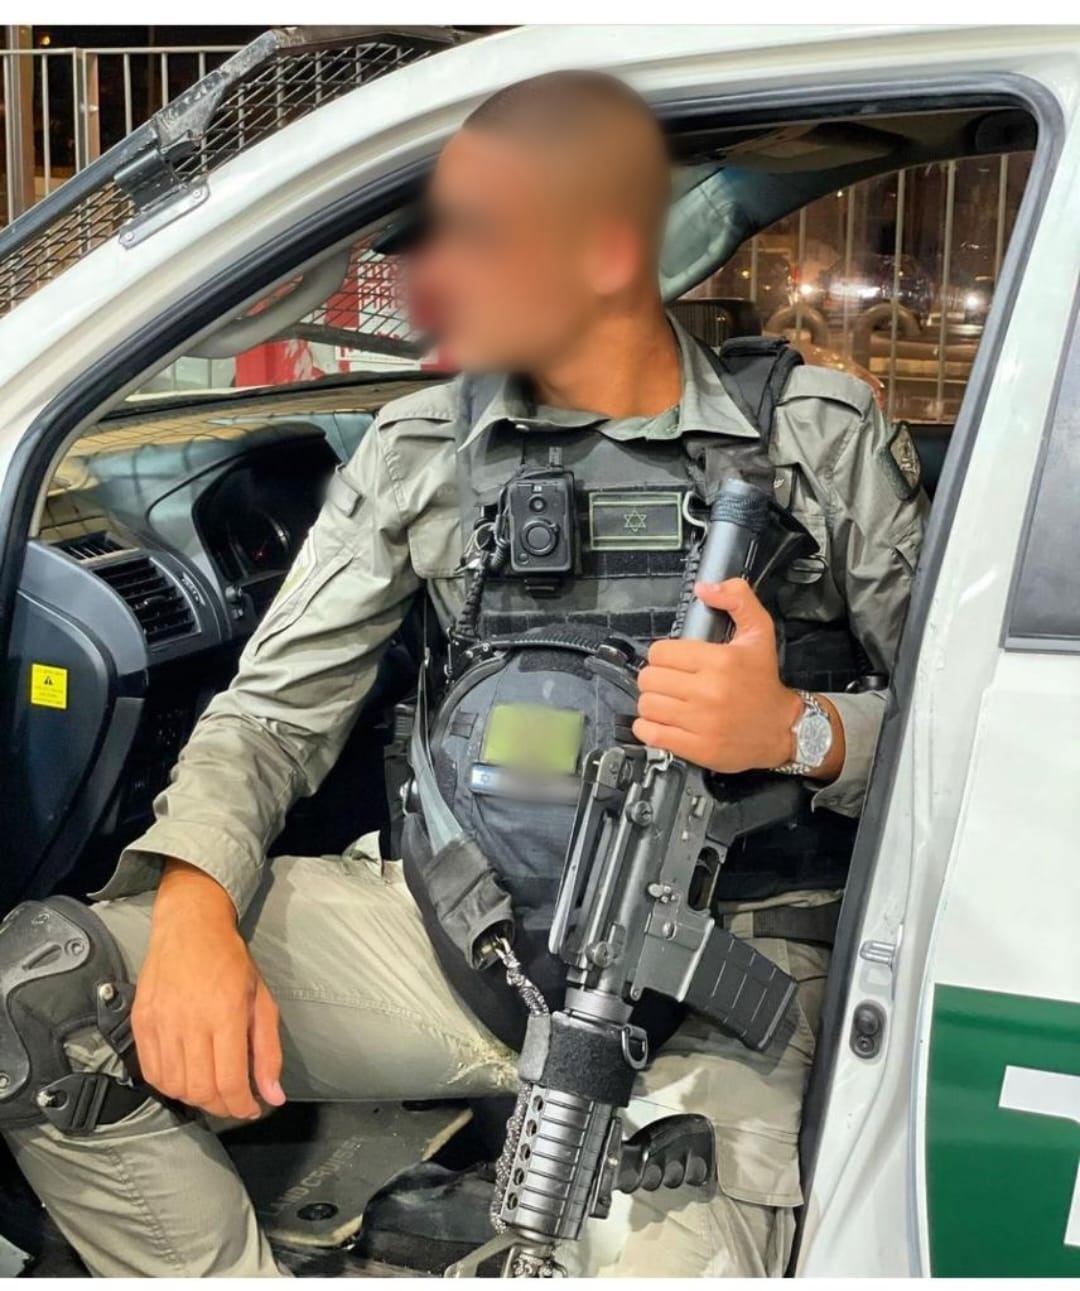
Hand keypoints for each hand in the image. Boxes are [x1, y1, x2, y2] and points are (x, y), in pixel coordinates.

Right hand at [131, 861, 285, 1119]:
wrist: (189, 927)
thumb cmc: (231, 961)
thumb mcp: (262, 1000)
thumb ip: (268, 1051)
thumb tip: (274, 1096)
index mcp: (226, 1013)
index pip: (230, 1081)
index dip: (242, 1106)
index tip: (252, 1108)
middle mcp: (191, 1021)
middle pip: (200, 1090)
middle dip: (221, 1106)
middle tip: (233, 1100)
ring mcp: (161, 1022)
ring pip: (175, 1086)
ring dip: (196, 1098)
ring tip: (212, 1088)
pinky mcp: (140, 1023)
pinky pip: (151, 1072)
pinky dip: (170, 1085)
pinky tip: (186, 1076)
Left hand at [633, 578, 803, 773]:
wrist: (783, 729)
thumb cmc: (765, 683)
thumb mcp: (759, 633)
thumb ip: (737, 599)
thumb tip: (704, 588)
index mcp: (720, 661)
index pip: (659, 652)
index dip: (663, 656)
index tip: (674, 662)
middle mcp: (709, 691)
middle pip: (649, 678)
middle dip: (656, 678)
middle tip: (670, 682)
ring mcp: (701, 722)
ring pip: (647, 705)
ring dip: (652, 703)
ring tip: (668, 702)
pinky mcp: (697, 748)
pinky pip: (651, 734)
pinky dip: (649, 728)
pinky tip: (663, 722)